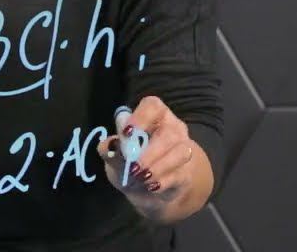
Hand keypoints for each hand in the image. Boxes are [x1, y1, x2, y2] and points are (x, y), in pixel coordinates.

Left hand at [96, 95, 195, 209]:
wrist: (148, 188)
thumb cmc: (130, 163)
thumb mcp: (115, 157)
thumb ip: (110, 150)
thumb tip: (110, 144)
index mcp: (153, 116)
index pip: (153, 106)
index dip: (140, 117)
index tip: (126, 133)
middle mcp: (172, 128)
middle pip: (169, 133)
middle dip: (149, 152)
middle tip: (133, 167)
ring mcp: (183, 149)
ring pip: (180, 152)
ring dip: (159, 167)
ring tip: (141, 178)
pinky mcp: (186, 172)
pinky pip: (181, 174)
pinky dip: (165, 181)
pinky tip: (152, 186)